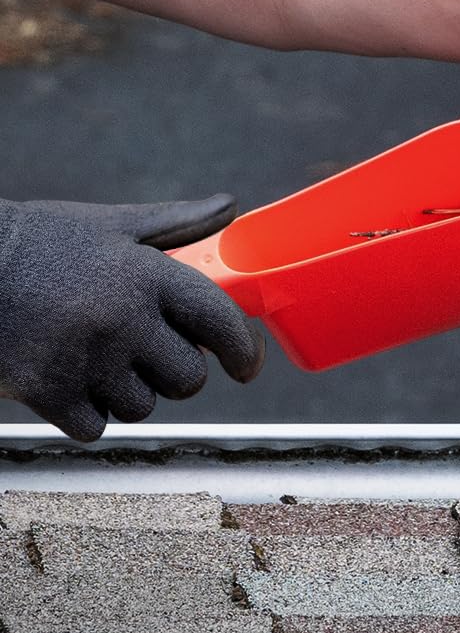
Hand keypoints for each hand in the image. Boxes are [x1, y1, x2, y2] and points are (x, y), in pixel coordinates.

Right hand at [0, 194, 264, 440]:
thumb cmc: (41, 243)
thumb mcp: (112, 225)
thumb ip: (177, 224)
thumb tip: (229, 206)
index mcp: (147, 274)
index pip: (220, 320)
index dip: (243, 349)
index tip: (246, 366)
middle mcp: (124, 317)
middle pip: (188, 378)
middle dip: (175, 371)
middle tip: (147, 352)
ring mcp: (86, 357)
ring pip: (143, 406)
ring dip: (129, 393)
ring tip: (97, 358)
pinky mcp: (47, 391)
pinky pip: (96, 425)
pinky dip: (87, 412)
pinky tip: (68, 377)